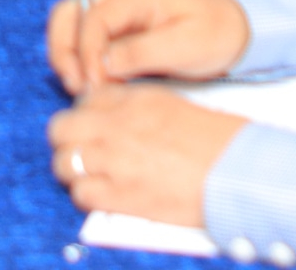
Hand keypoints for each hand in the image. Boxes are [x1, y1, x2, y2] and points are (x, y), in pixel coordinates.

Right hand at [46, 0, 249, 92]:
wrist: (236, 32)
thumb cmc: (215, 33)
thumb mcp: (185, 46)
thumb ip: (141, 52)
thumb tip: (103, 65)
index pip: (93, 16)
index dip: (86, 50)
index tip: (95, 83)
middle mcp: (119, 1)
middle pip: (69, 14)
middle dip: (64, 49)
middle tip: (75, 85)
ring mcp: (117, 17)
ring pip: (71, 28)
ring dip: (68, 57)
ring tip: (81, 90)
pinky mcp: (119, 36)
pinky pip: (86, 45)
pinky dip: (81, 64)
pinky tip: (94, 88)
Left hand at [47, 84, 246, 228]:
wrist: (234, 172)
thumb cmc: (213, 141)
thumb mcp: (171, 104)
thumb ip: (134, 106)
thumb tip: (108, 112)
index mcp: (132, 100)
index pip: (84, 99)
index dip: (85, 115)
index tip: (92, 126)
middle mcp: (116, 126)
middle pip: (60, 128)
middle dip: (68, 140)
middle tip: (83, 150)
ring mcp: (114, 161)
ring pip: (63, 162)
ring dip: (74, 169)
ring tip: (92, 175)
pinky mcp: (120, 195)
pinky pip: (80, 194)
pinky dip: (88, 195)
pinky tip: (105, 193)